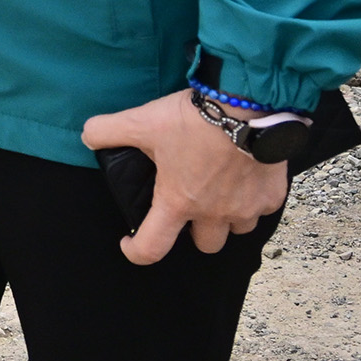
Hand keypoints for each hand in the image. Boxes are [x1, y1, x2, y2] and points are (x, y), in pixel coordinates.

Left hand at [81, 90, 288, 263]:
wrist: (246, 107)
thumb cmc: (192, 120)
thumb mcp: (140, 121)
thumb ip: (107, 131)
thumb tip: (88, 136)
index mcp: (178, 202)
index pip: (153, 247)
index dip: (136, 252)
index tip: (130, 244)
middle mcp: (214, 214)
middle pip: (206, 245)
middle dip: (194, 233)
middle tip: (188, 208)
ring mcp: (247, 208)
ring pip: (238, 230)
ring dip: (227, 218)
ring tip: (218, 193)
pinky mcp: (272, 196)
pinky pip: (263, 209)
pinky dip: (253, 200)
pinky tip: (245, 179)